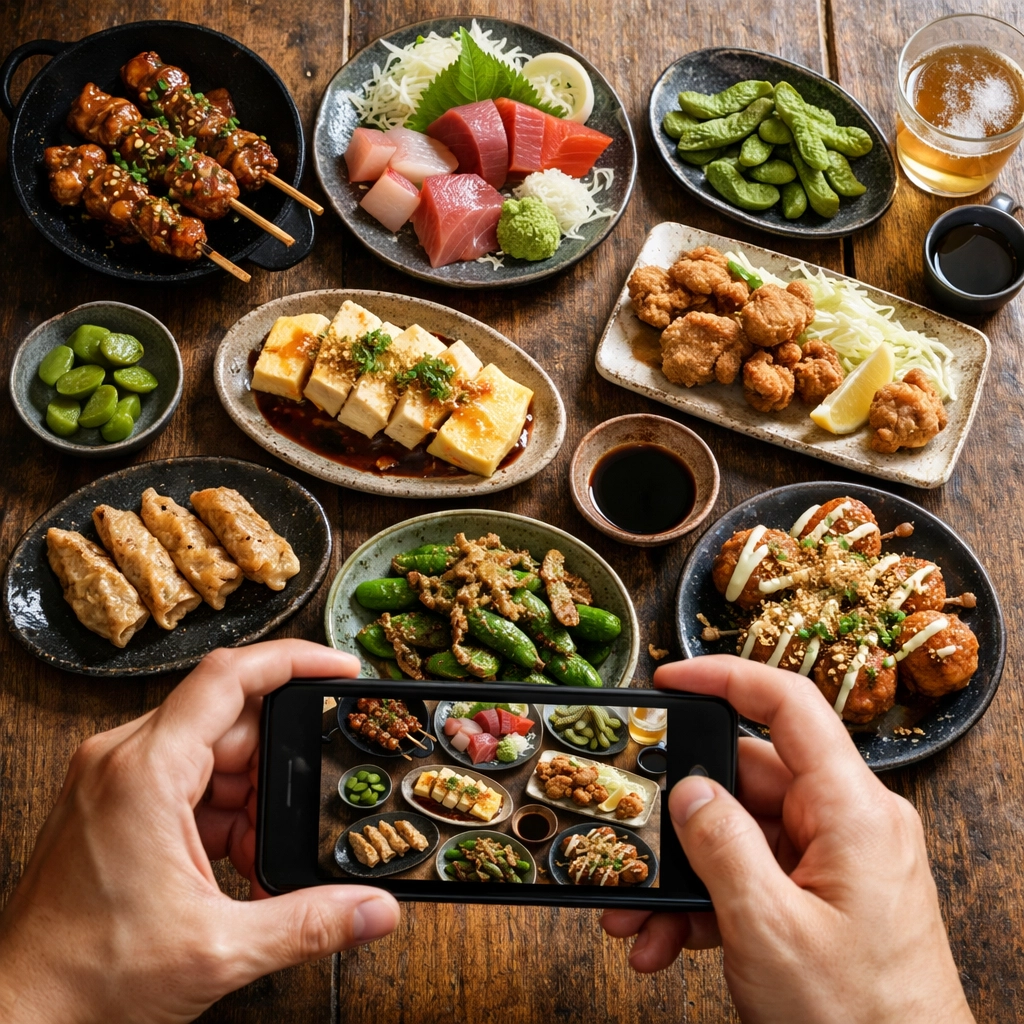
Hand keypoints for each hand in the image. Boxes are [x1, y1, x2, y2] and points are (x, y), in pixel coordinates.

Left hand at [0, 640, 399, 1023]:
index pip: (229, 676)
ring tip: (253, 858)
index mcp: (145, 772)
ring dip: (248, 796)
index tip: (339, 668)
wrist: (22, 1013)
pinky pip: (185, 779)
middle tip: (294, 816)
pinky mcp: (112, 800)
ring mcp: (114, 778)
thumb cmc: (87, 977)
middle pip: (229, 722)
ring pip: (210, 752)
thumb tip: (374, 909)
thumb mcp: (219, 950)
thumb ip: (310, 924)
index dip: (294, 661)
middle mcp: (123, 759)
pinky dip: (220, 811)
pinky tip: (230, 860)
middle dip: (275, 767)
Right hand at [602, 655, 973, 1023]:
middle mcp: (847, 824)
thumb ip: (720, 846)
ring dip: (684, 873)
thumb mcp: (768, 929)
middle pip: (747, 778)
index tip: (670, 679)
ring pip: (740, 834)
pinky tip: (666, 938)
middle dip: (681, 814)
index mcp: (853, 811)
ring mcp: (834, 862)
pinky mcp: (820, 897)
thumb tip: (687, 791)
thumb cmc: (861, 1022)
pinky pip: (752, 875)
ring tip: (638, 915)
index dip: (725, 678)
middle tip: (634, 832)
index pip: (789, 705)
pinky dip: (707, 902)